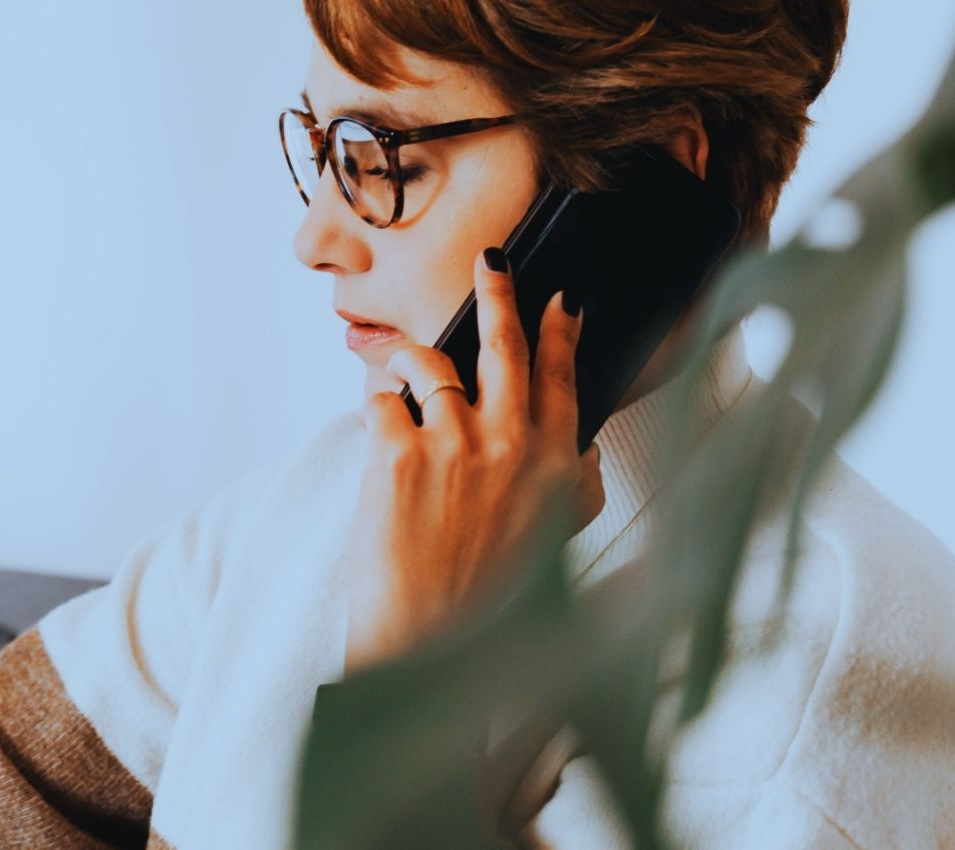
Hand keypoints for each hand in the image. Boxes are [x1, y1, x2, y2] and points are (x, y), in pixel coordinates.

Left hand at [341, 250, 605, 672]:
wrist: (431, 648)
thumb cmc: (492, 605)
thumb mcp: (556, 544)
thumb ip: (572, 489)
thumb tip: (578, 449)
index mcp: (552, 463)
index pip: (561, 376)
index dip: (558, 331)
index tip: (559, 299)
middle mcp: (508, 444)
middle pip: (505, 345)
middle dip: (499, 293)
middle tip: (492, 262)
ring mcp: (451, 446)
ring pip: (430, 367)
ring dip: (411, 363)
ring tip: (400, 371)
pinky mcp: (395, 456)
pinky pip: (381, 401)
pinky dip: (376, 407)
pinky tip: (378, 428)